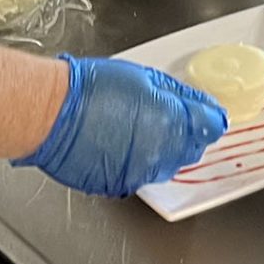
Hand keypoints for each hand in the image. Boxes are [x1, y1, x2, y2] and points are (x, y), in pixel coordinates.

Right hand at [14, 56, 227, 197]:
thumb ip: (179, 95)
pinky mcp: (119, 185)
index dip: (207, 117)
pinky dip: (134, 162)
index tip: (201, 113)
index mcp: (173, 123)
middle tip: (160, 115)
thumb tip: (202, 105)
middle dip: (184, 134)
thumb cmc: (90, 89)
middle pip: (191, 149)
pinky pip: (138, 175)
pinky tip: (116, 143)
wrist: (51, 112)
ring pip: (165, 165)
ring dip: (159, 149)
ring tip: (132, 127)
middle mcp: (162, 154)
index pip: (212, 126)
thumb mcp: (144, 77)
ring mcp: (140, 174)